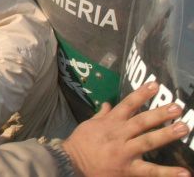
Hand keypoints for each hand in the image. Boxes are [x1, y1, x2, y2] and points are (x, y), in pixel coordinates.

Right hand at [63, 81, 191, 176]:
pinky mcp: (128, 169)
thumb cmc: (80, 143)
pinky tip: (185, 173)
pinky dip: (167, 173)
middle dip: (160, 113)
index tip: (155, 85)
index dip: (142, 94)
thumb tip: (108, 104)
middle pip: (142, 121)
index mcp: (110, 122)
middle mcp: (119, 134)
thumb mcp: (89, 124)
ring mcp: (124, 151)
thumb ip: (101, 115)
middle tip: (177, 107)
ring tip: (184, 127)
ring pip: (148, 141)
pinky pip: (150, 171)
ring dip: (167, 135)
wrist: (71, 162)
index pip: (128, 104)